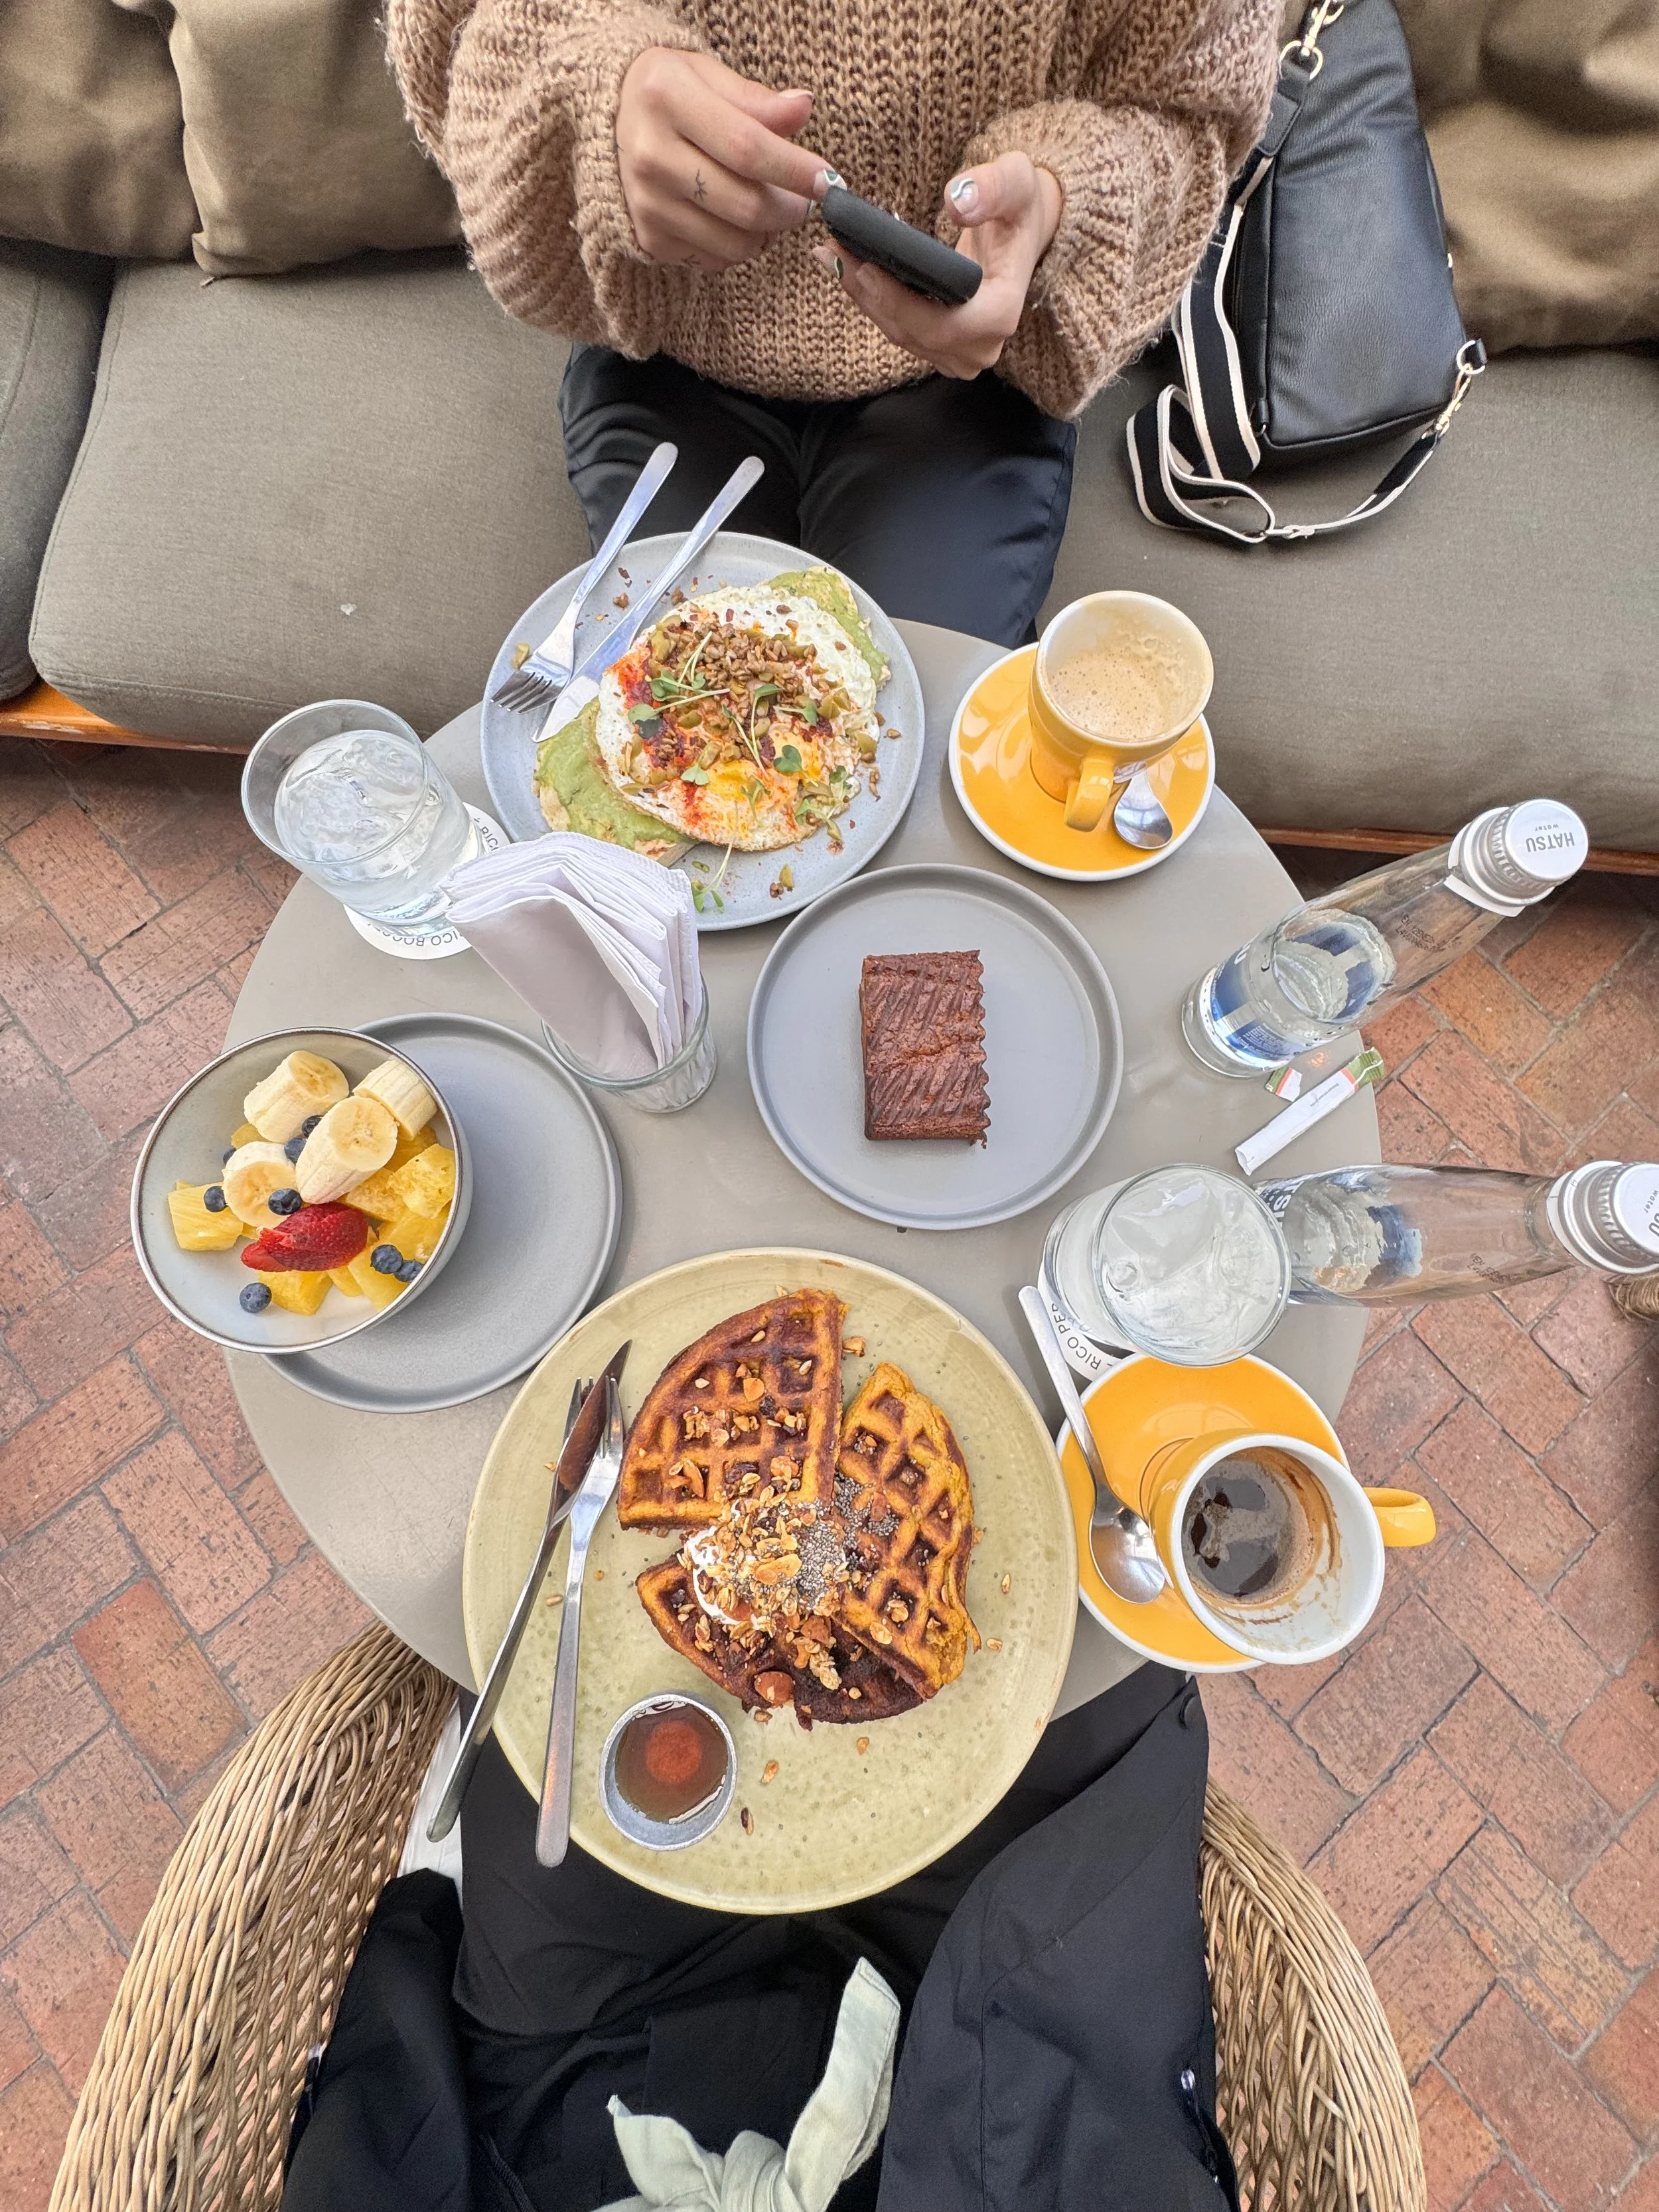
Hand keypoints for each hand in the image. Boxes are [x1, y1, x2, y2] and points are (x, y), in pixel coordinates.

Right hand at [617, 49, 830, 270]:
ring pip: (735, 243)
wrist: (610, 120)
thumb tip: (803, 108)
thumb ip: (756, 98)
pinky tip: (734, 220)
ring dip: (767, 233)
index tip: (828, 181)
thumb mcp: (708, 75)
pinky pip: (715, 259)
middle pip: (745, 205)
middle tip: (804, 201)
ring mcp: (647, 203)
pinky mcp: (649, 238)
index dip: (795, 170)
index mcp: (666, 99)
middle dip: (790, 210)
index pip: (747, 147)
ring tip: (769, 207)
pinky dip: (738, 246)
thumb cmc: (671, 94)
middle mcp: (650, 155)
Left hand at [812, 151, 1062, 377]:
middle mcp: (981, 346)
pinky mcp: (942, 349)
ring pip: (900, 334)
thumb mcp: (1017, 181)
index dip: (900, 302)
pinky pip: (899, 330)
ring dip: (862, 296)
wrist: (1021, 231)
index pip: (943, 325)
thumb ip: (993, 186)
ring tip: (830, 254)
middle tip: (829, 250)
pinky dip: (872, 300)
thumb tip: (957, 202)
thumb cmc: (1020, 206)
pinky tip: (847, 267)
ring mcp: (960, 354)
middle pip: (912, 333)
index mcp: (1001, 312)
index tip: (865, 267)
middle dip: (868, 294)